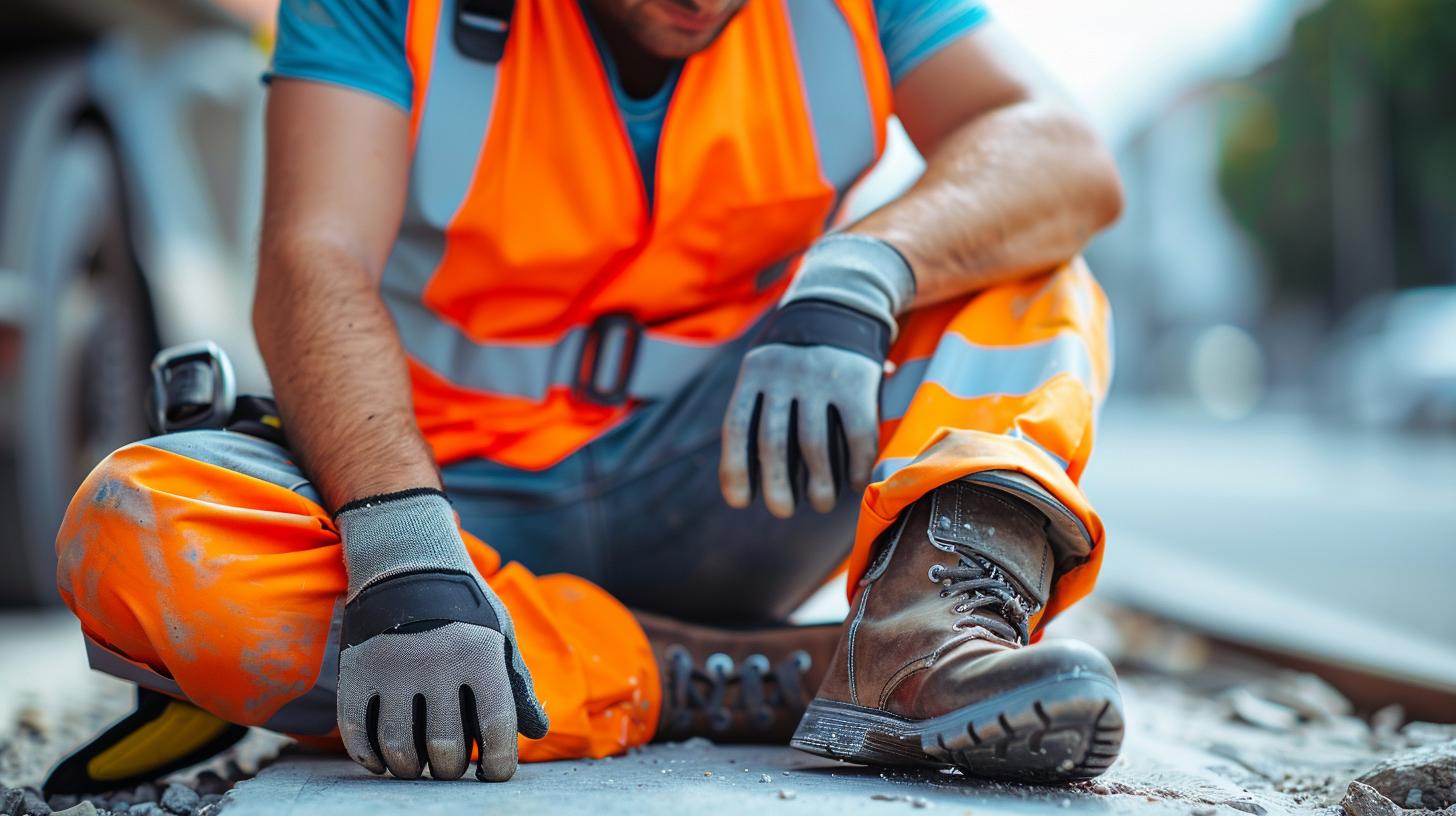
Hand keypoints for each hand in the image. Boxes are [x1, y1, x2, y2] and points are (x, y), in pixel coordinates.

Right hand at [334, 490, 547, 781]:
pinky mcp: (358, 672)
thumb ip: (516, 684)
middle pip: (445, 747)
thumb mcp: (499, 635)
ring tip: (420, 767)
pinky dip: (369, 757)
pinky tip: (383, 763)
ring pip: (399, 747)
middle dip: (451, 769)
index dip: (499, 763)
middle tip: (451, 767)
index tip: (495, 775)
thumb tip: (537, 732)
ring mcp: (393, 669)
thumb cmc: (465, 607)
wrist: (408, 563)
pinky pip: (358, 732)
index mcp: (480, 655)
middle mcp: (437, 664)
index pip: (495, 727)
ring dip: (411, 769)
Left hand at [721, 235, 912, 518]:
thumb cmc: (796, 363)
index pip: (736, 427)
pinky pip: (856, 434)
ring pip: (814, 444)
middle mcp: (783, 374)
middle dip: (776, 485)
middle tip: (782, 512)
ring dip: (818, 483)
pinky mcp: (856, 383)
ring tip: (820, 505)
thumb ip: (757, 414)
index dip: (733, 468)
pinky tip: (853, 484)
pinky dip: (856, 465)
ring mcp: (820, 377)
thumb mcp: (768, 373)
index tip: (740, 502)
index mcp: (754, 373)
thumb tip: (742, 482)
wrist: (840, 306)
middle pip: (772, 442)